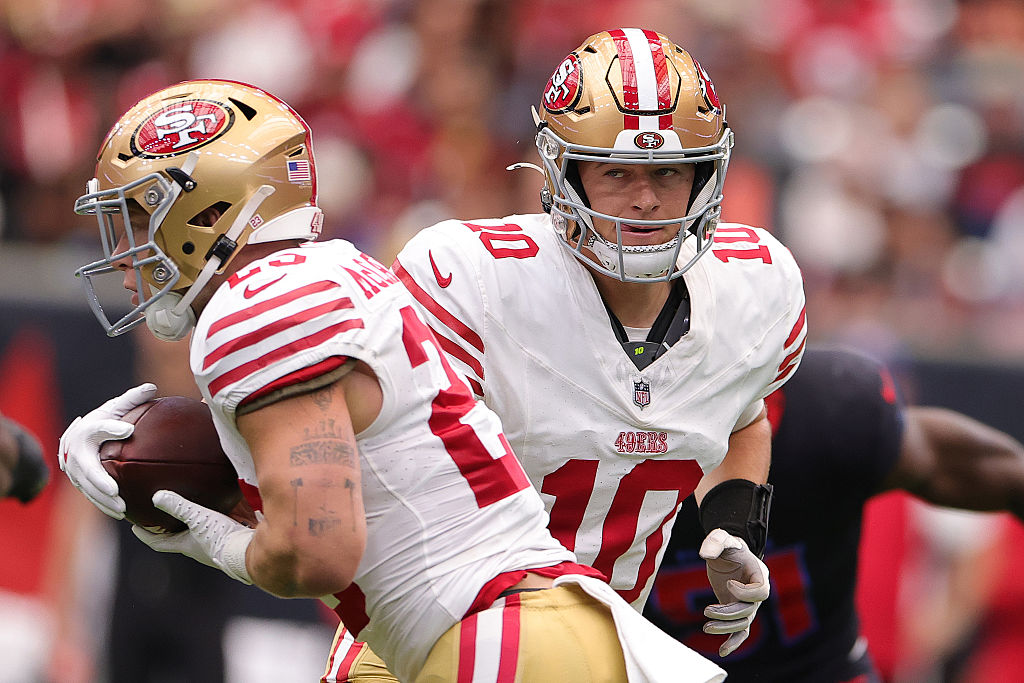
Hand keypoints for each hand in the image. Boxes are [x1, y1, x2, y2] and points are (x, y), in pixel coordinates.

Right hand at [57, 383, 157, 518]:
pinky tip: (121, 514)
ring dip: (102, 500)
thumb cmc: (104, 420)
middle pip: (86, 469)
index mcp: (87, 430)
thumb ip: (132, 399)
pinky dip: (103, 505)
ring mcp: (74, 470)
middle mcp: (76, 452)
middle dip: (100, 481)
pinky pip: (90, 496)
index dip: (111, 428)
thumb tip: (152, 387)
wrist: (78, 438)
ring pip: (86, 487)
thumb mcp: (116, 408)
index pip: (97, 428)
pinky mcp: (79, 482)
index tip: (128, 429)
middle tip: (116, 491)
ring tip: (122, 509)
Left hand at [132, 490, 254, 583]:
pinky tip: (220, 508)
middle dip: (167, 529)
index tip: (135, 527)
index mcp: (185, 545)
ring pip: (196, 534)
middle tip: (160, 516)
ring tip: (189, 508)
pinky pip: (216, 529)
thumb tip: (156, 496)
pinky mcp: (229, 540)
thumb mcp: (197, 518)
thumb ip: (178, 506)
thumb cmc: (221, 539)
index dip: (145, 535)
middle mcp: (197, 548)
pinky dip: (212, 520)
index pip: (158, 542)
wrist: (248, 550)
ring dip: (190, 525)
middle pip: (176, 539)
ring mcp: (213, 545)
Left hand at [699, 528, 770, 656]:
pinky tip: (722, 652)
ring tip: (705, 627)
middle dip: (728, 613)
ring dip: (725, 628)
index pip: (761, 591)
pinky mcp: (738, 611)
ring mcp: (749, 604)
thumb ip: (714, 541)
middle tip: (706, 611)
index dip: (746, 592)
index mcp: (759, 573)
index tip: (728, 584)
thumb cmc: (726, 546)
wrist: (727, 554)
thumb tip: (704, 554)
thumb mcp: (721, 538)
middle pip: (749, 610)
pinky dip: (734, 642)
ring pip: (743, 623)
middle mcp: (757, 591)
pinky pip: (741, 632)